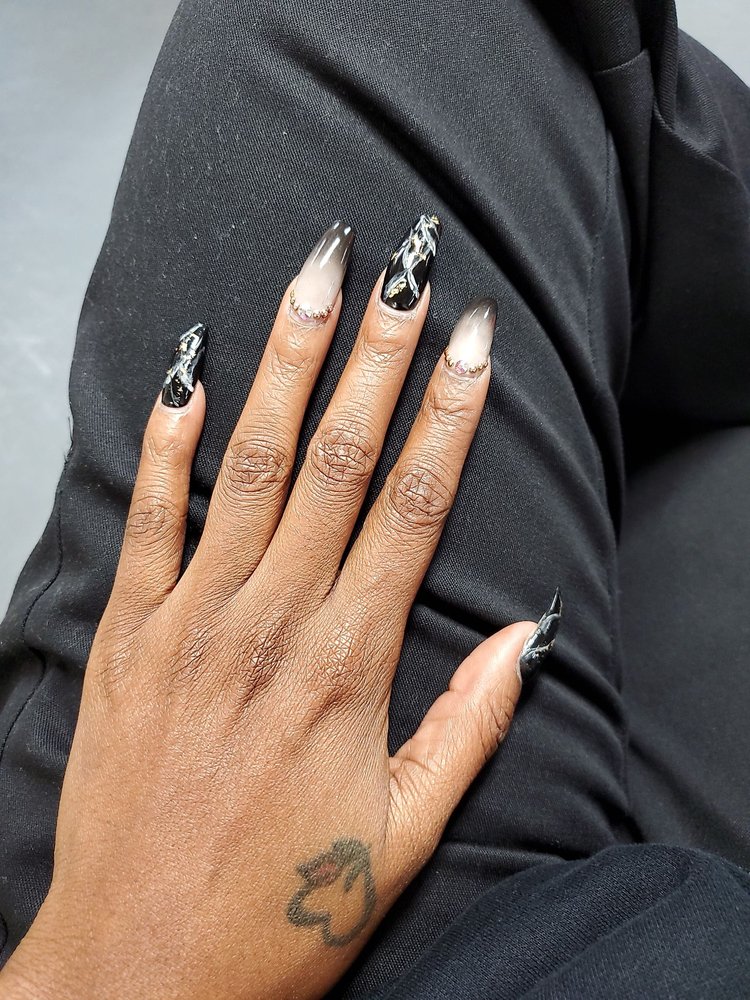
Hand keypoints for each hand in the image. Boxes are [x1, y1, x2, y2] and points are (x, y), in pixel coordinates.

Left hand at [0, 217, 559, 999]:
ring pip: (248, 465)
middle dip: (378, 357)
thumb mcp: (403, 832)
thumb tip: (523, 638)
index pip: (414, 507)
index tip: (472, 342)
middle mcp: (268, 624)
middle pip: (339, 461)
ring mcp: (188, 622)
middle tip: (403, 272)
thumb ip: (466, 725)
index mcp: (345, 666)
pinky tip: (184, 376)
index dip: (450, 414)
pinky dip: (164, 444)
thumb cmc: (276, 913)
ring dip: (286, 366)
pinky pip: (147, 520)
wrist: (135, 971)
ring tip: (313, 282)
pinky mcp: (125, 637)